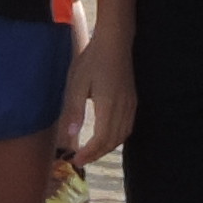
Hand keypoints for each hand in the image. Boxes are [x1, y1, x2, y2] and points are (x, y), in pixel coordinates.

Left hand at [62, 40, 136, 171]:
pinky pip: (127, 127)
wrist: (115, 42)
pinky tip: (107, 137)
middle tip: (80, 160)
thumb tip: (69, 134)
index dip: (89, 153)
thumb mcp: (77, 83)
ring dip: (107, 148)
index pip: (101, 139)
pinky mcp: (133, 100)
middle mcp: (123, 109)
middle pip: (112, 141)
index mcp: (108, 106)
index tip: (75, 160)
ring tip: (91, 152)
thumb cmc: (92, 60)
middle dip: (96, 154)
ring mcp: (130, 105)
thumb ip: (74, 109)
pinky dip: (117, 138)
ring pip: (122, 136)